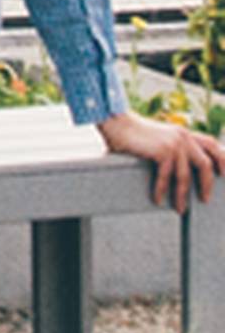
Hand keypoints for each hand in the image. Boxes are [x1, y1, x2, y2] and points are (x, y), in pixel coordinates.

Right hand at [100, 107, 218, 210]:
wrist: (117, 124)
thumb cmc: (134, 136)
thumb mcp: (160, 140)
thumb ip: (172, 149)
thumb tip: (179, 169)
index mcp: (185, 133)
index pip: (212, 144)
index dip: (223, 160)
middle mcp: (183, 136)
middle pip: (206, 163)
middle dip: (207, 184)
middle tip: (205, 199)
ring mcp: (174, 143)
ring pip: (186, 175)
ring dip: (182, 195)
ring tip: (180, 208)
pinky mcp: (163, 150)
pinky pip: (167, 176)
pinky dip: (162, 190)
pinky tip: (157, 199)